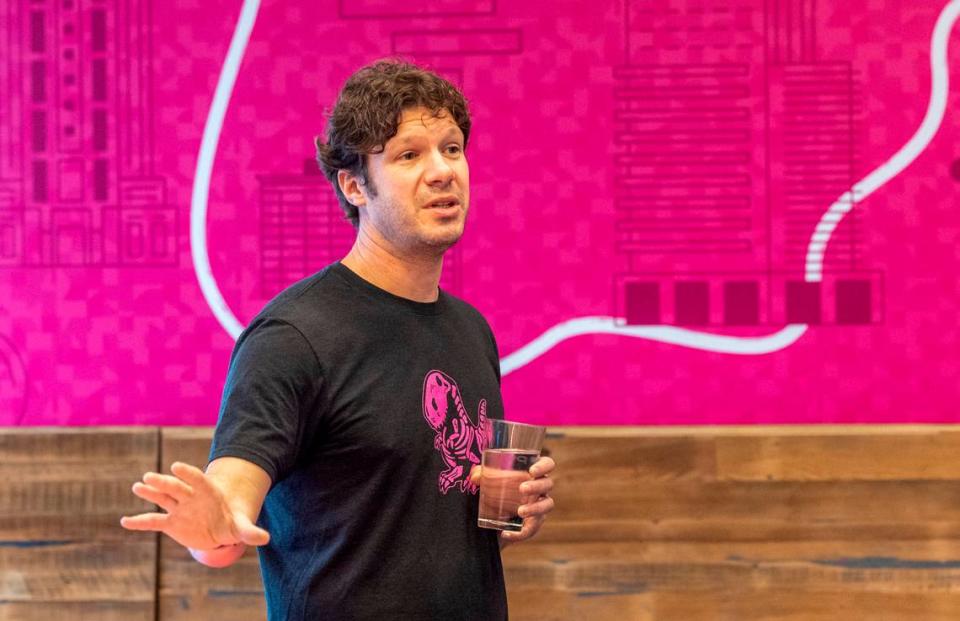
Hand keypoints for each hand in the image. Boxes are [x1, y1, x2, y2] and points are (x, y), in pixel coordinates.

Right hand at [120, 461, 269, 550]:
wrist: (222, 526)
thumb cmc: (233, 522)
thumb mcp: (242, 527)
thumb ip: (250, 531)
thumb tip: (265, 538)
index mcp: (208, 492)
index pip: (197, 479)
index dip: (187, 473)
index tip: (175, 466)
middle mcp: (191, 497)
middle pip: (176, 487)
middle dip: (164, 482)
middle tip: (148, 476)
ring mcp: (180, 508)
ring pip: (162, 498)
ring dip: (150, 493)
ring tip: (137, 486)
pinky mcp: (172, 523)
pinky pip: (154, 521)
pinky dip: (140, 522)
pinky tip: (125, 521)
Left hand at [471, 455, 555, 546]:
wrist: (491, 517)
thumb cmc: (495, 490)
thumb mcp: (486, 481)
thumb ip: (480, 475)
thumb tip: (476, 476)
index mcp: (533, 473)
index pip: (547, 464)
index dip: (544, 465)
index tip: (532, 471)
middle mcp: (540, 488)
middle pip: (548, 484)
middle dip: (537, 486)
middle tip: (522, 488)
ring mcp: (540, 506)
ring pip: (547, 505)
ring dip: (535, 508)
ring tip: (520, 511)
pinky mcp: (534, 523)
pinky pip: (533, 528)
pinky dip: (521, 533)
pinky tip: (506, 533)